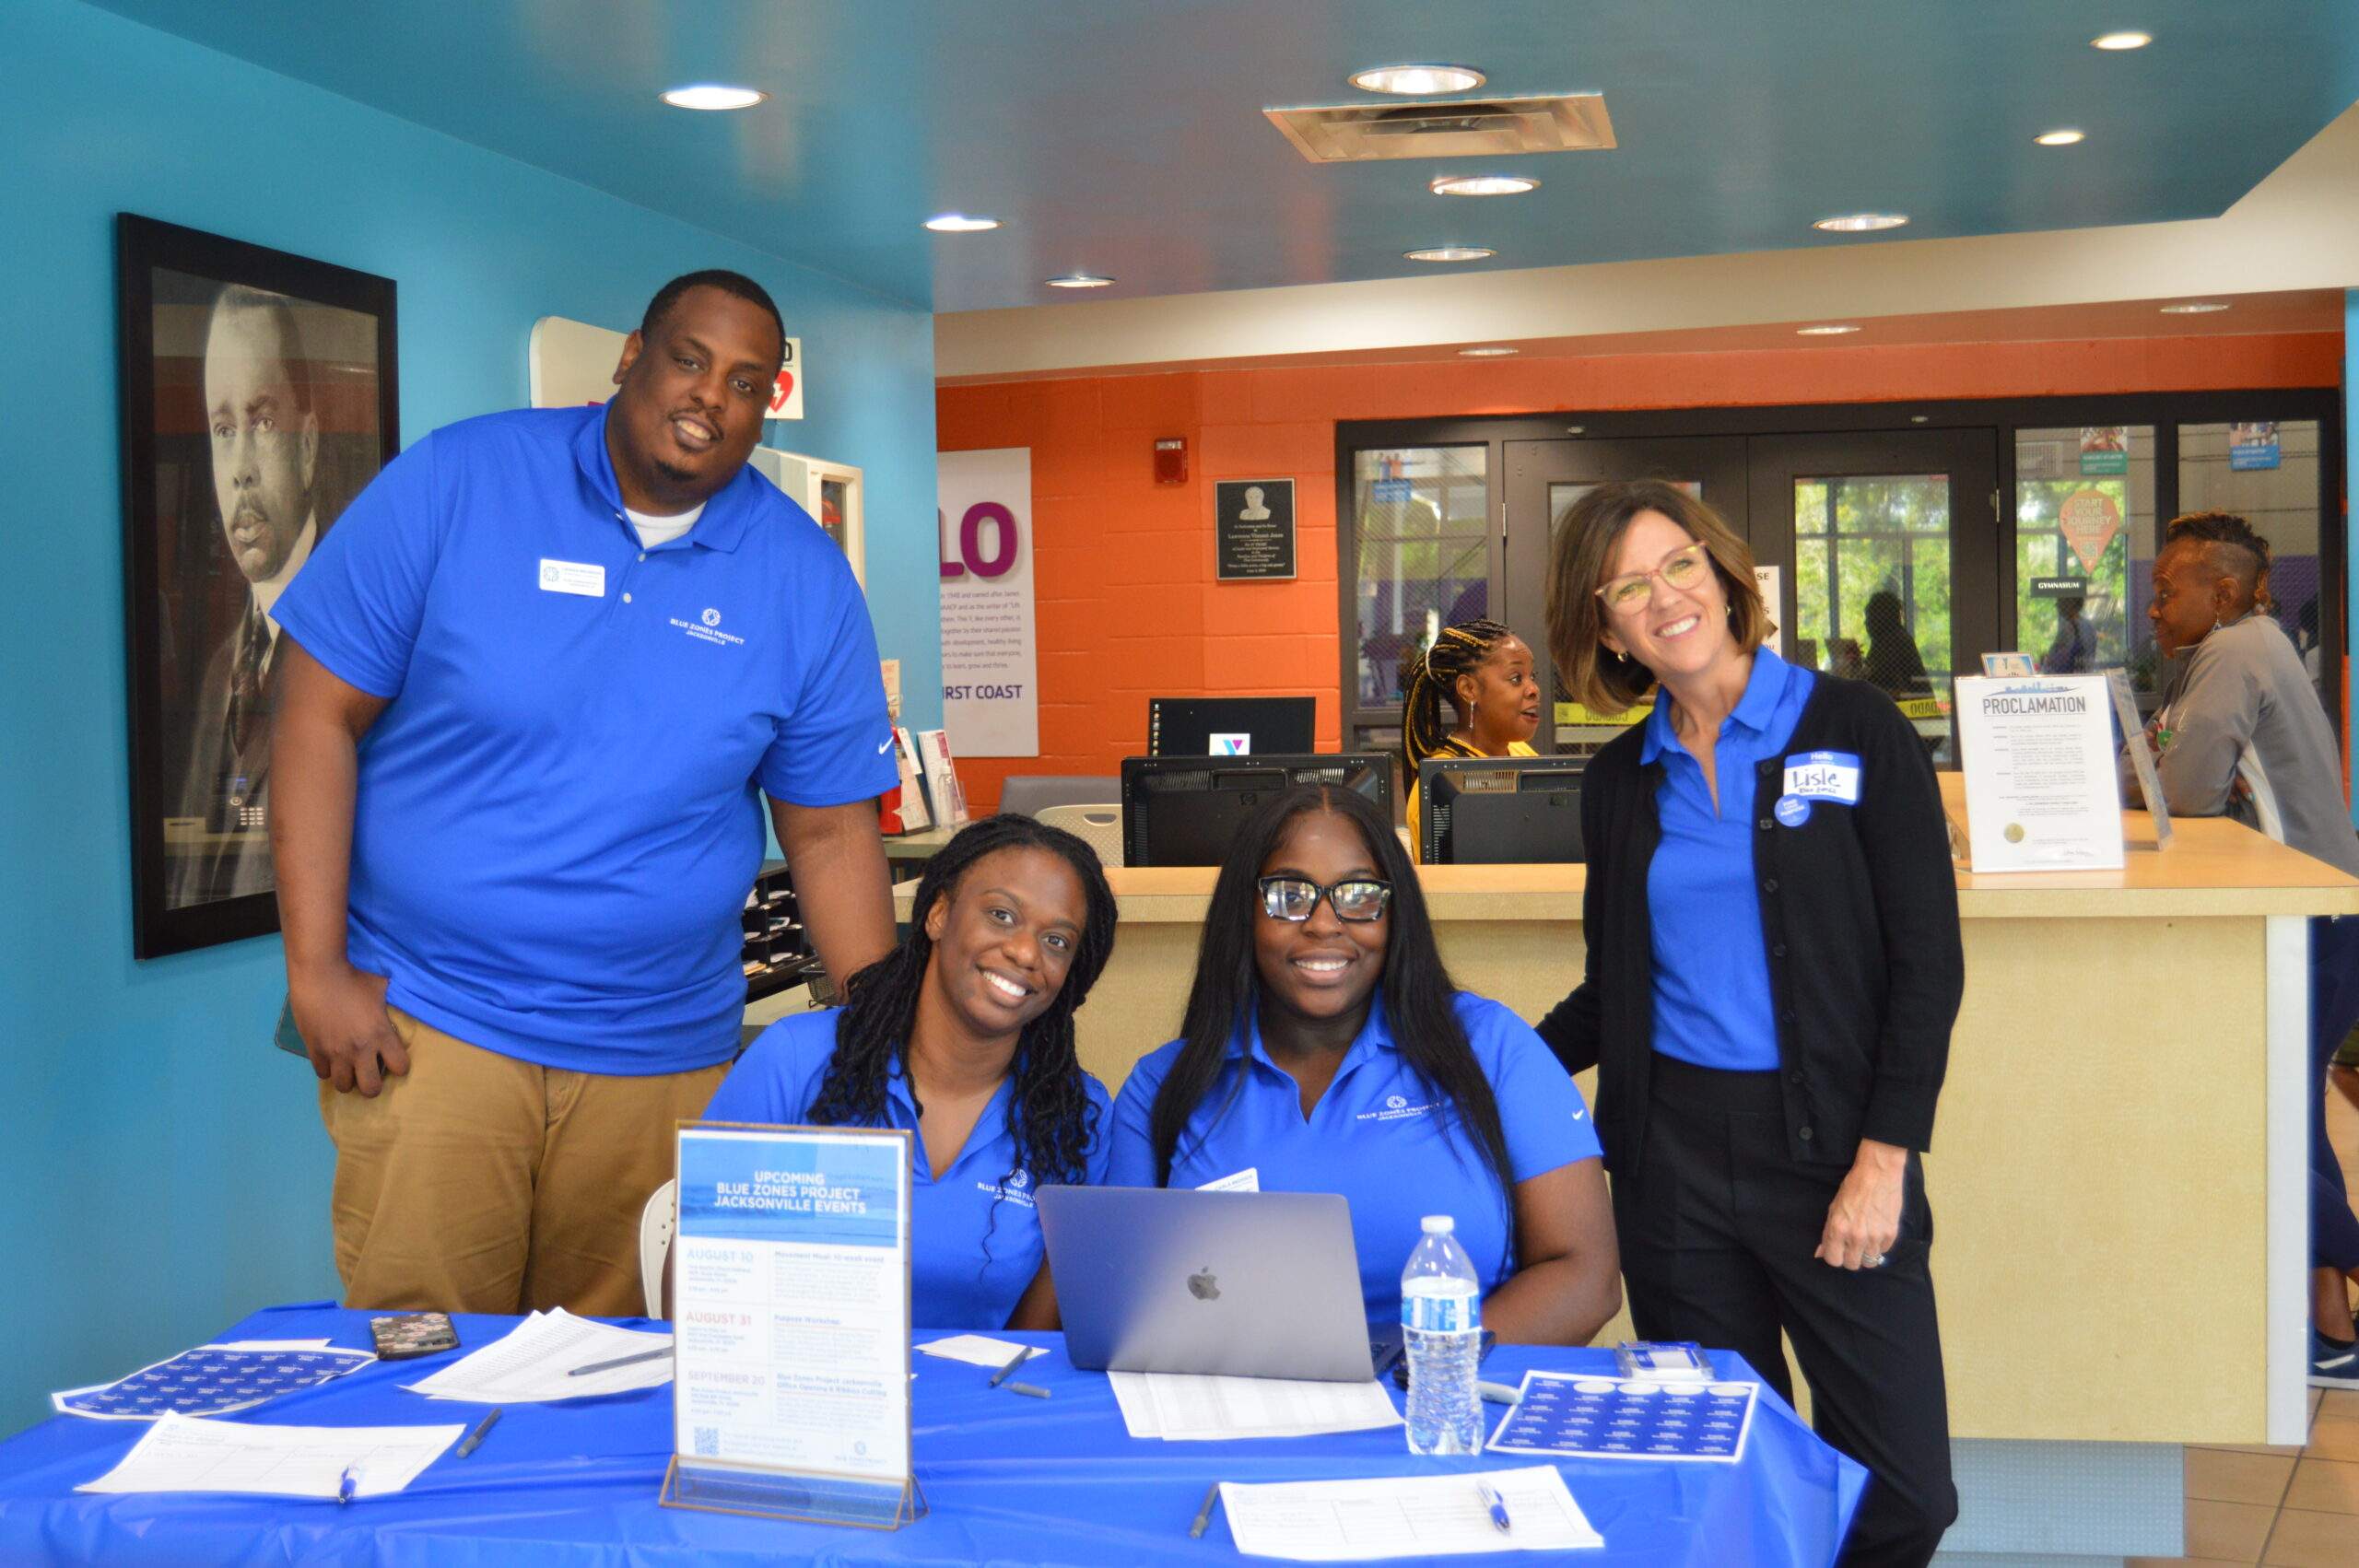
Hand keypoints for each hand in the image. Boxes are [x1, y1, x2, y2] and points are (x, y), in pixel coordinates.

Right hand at [290, 961, 407, 1095]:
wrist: (319, 974)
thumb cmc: (355, 977)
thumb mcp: (383, 987)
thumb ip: (392, 1003)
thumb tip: (406, 998)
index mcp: (381, 1034)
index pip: (400, 1068)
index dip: (399, 1066)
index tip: (394, 1059)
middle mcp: (360, 1050)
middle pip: (371, 1089)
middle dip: (372, 1084)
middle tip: (369, 1072)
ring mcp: (335, 1053)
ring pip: (344, 1086)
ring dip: (348, 1079)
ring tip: (348, 1067)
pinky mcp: (315, 1050)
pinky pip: (323, 1074)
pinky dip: (327, 1069)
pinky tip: (330, 1058)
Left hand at [1814, 1139, 1906, 1270]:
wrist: (1879, 1173)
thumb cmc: (1853, 1187)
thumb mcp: (1833, 1208)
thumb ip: (1828, 1233)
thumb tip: (1820, 1253)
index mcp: (1838, 1229)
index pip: (1833, 1260)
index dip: (1834, 1256)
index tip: (1838, 1250)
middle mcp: (1856, 1237)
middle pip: (1852, 1265)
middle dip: (1850, 1258)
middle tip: (1852, 1247)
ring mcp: (1875, 1237)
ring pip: (1869, 1262)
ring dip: (1866, 1254)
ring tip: (1865, 1240)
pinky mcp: (1891, 1234)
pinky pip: (1883, 1251)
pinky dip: (1879, 1246)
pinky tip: (1876, 1231)